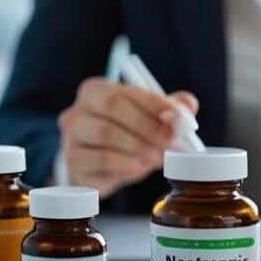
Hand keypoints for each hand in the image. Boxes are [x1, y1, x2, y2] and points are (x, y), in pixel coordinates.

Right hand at [57, 77, 199, 197]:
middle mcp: (78, 109)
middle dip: (147, 125)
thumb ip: (170, 110)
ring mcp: (71, 136)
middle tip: (171, 142)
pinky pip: (98, 159)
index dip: (155, 103)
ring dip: (138, 146)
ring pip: (105, 133)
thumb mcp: (148, 121)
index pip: (127, 91)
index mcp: (96, 91)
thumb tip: (189, 106)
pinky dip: (123, 164)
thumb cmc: (124, 137)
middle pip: (112, 108)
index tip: (178, 118)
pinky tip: (139, 167)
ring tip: (158, 157)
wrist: (97, 169)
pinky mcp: (73, 161)